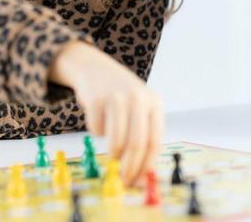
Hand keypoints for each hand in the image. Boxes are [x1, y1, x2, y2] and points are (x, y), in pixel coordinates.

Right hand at [51, 41, 162, 186]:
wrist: (95, 69)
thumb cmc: (121, 98)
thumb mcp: (140, 110)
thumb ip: (144, 138)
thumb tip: (140, 178)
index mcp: (155, 103)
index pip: (155, 141)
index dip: (146, 166)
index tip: (138, 182)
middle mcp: (139, 98)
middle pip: (137, 143)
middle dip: (129, 167)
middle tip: (122, 181)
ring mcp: (117, 97)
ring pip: (116, 140)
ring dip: (112, 153)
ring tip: (111, 148)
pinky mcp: (97, 98)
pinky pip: (97, 130)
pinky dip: (97, 132)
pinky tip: (99, 119)